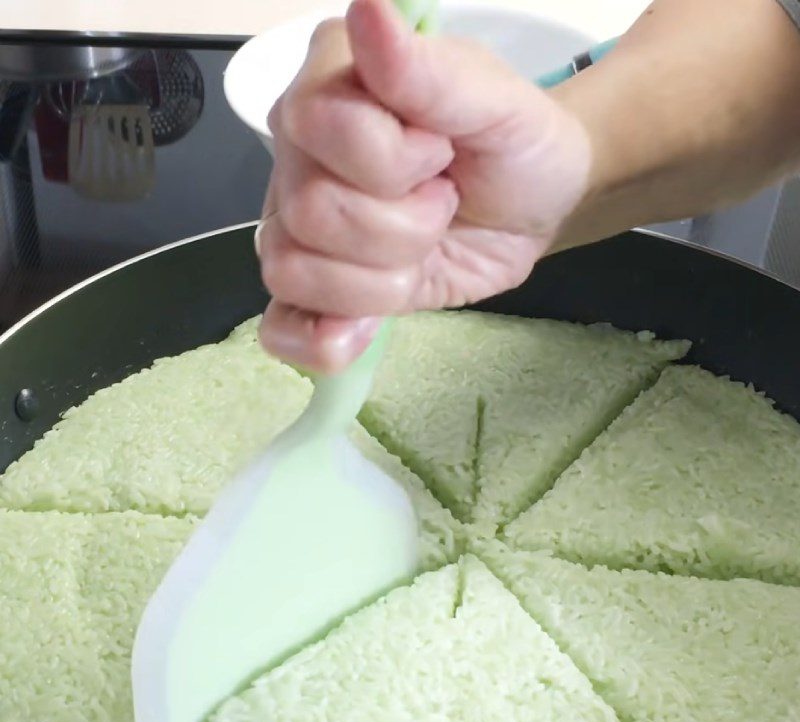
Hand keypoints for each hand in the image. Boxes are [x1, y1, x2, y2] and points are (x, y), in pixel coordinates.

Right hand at [257, 0, 591, 371]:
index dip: (394, 161)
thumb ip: (430, 71)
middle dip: (402, 227)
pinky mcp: (318, 288)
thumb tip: (368, 9)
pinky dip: (319, 339)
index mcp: (331, 82)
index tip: (440, 153)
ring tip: (420, 249)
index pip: (318, 129)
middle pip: (308, 211)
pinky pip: (281, 326)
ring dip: (381, 279)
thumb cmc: (514, 144)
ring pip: (293, 270)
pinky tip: (361, 331)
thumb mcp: (497, 104)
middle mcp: (298, 151)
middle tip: (440, 204)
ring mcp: (297, 223)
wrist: (530, 206)